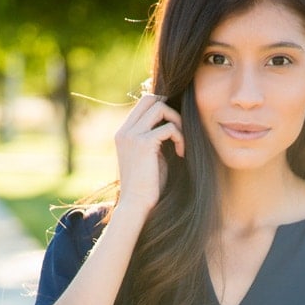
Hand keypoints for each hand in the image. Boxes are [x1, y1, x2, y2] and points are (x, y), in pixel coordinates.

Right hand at [114, 93, 184, 215]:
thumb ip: (155, 138)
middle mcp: (125, 131)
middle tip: (180, 129)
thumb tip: (172, 121)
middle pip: (150, 98)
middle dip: (170, 109)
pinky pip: (168, 128)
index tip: (174, 127)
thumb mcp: (150, 157)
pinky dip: (180, 137)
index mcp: (123, 133)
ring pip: (160, 107)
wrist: (136, 206)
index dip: (163, 108)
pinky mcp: (144, 144)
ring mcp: (132, 136)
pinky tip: (181, 153)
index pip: (143, 103)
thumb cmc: (147, 186)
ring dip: (177, 122)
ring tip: (181, 143)